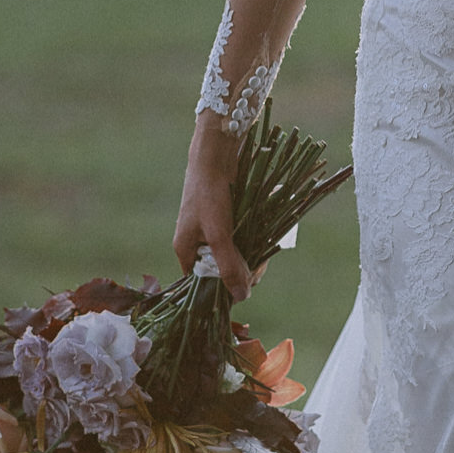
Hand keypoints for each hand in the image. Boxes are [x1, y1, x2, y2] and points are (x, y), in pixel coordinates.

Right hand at [173, 123, 254, 301]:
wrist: (216, 156)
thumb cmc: (211, 195)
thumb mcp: (220, 234)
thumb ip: (229, 266)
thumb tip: (242, 296)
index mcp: (186, 250)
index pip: (203, 283)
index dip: (225, 287)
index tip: (246, 284)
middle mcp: (197, 244)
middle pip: (222, 269)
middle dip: (243, 270)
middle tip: (260, 266)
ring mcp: (213, 232)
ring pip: (235, 255)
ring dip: (252, 256)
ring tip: (266, 253)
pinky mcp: (228, 220)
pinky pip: (242, 239)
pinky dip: (255, 241)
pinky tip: (267, 240)